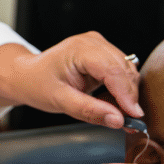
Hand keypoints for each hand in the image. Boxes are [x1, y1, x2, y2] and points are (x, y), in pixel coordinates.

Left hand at [0, 32, 142, 127]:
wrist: (28, 75)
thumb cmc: (38, 84)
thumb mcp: (60, 101)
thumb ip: (89, 111)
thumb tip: (118, 120)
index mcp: (80, 49)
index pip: (113, 71)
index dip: (126, 94)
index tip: (135, 115)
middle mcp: (93, 42)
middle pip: (124, 70)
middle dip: (128, 97)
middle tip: (127, 121)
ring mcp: (99, 45)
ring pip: (127, 71)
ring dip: (126, 94)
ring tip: (113, 112)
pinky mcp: (103, 53)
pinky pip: (122, 72)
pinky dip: (121, 89)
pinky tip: (110, 101)